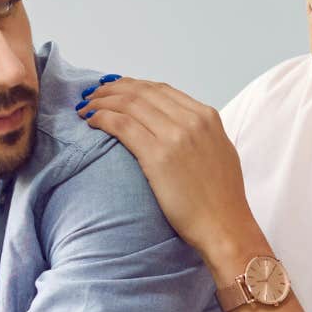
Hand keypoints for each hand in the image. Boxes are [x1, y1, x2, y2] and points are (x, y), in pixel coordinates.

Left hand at [78, 76, 264, 268]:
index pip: (161, 90)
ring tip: (86, 107)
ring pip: (129, 104)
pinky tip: (91, 121)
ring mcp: (175, 135)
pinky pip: (122, 125)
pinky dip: (102, 118)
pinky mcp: (157, 155)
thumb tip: (174, 126)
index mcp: (206, 117)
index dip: (132, 86)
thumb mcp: (218, 151)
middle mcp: (191, 120)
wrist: (224, 226)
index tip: (114, 90)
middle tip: (93, 95)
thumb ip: (198, 133)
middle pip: (141, 92)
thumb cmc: (221, 199)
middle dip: (112, 90)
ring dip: (102, 102)